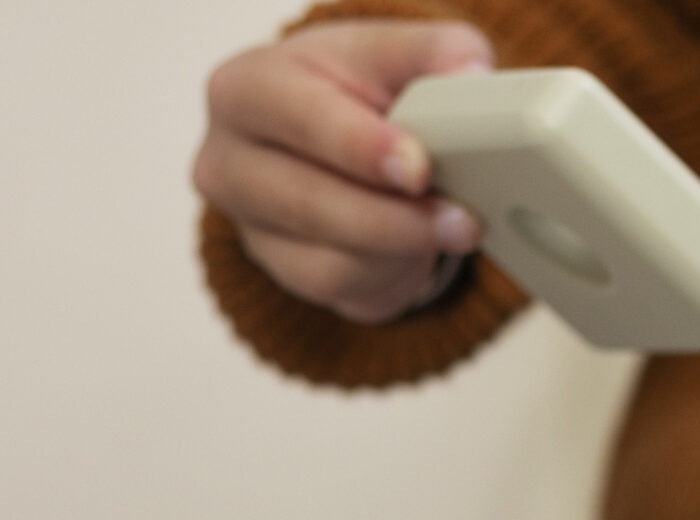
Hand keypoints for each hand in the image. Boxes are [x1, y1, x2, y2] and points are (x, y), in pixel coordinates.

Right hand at [193, 21, 495, 324]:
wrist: (340, 140)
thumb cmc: (359, 90)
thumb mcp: (398, 55)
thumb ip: (438, 52)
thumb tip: (470, 76)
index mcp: (249, 86)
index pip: (300, 118)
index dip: (361, 146)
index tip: (417, 168)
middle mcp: (229, 157)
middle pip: (309, 201)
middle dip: (395, 218)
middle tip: (462, 221)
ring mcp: (247, 221)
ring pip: (325, 259)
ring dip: (401, 251)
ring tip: (453, 229)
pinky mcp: (278, 268)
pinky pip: (339, 288)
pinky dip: (390, 274)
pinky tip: (415, 250)